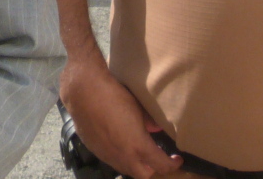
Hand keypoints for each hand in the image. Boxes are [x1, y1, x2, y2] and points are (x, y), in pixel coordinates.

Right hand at [60, 60, 181, 178]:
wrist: (84, 93)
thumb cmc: (114, 96)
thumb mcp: (137, 107)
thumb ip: (150, 122)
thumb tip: (157, 129)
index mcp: (137, 146)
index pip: (161, 165)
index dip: (172, 164)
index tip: (178, 159)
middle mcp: (123, 156)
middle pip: (143, 174)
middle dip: (154, 168)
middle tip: (159, 156)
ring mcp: (108, 155)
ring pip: (127, 169)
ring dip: (137, 164)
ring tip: (141, 151)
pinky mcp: (96, 151)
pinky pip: (113, 161)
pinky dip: (123, 158)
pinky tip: (123, 144)